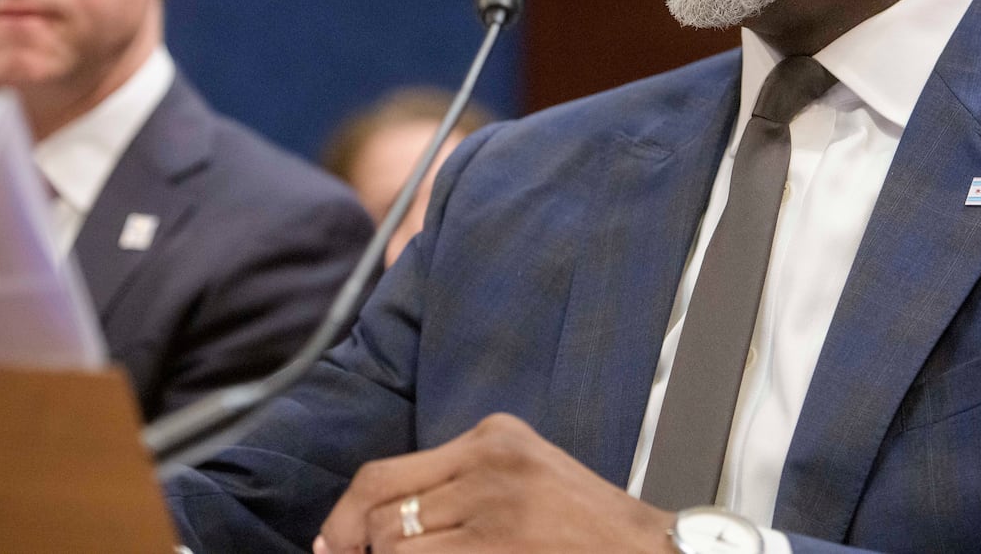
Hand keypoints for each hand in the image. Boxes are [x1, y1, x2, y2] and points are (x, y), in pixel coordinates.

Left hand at [313, 413, 674, 553]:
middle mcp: (489, 464)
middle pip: (385, 512)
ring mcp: (496, 510)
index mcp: (492, 437)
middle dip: (364, 550)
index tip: (331, 545)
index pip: (385, 474)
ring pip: (397, 547)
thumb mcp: (522, 477)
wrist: (648, 551)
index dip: (345, 518)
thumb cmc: (585, 525)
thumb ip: (458, 483)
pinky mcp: (500, 549)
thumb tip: (370, 525)